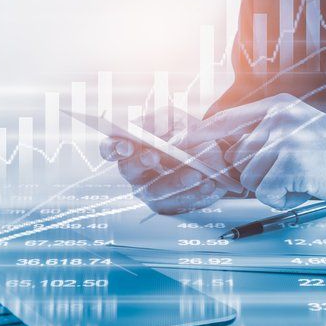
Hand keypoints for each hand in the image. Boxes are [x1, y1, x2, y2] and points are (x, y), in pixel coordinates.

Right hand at [100, 107, 227, 214]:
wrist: (214, 156)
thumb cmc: (187, 134)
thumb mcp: (177, 119)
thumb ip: (162, 120)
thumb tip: (151, 129)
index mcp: (131, 147)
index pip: (110, 148)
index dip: (112, 148)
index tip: (125, 145)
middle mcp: (135, 171)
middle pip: (128, 170)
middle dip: (140, 162)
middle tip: (153, 155)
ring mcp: (150, 191)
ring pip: (155, 190)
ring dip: (175, 181)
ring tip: (195, 173)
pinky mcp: (168, 206)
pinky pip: (178, 203)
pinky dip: (195, 193)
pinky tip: (208, 184)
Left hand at [179, 93, 325, 209]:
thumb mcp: (301, 128)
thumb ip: (267, 135)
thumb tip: (229, 157)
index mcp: (278, 107)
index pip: (226, 119)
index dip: (203, 135)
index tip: (186, 145)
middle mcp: (279, 119)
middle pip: (235, 157)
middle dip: (254, 174)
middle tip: (285, 174)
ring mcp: (286, 140)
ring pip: (248, 178)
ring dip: (272, 188)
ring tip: (301, 179)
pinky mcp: (294, 164)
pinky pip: (266, 193)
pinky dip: (284, 199)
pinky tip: (305, 188)